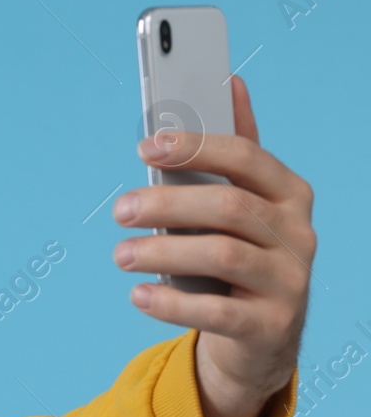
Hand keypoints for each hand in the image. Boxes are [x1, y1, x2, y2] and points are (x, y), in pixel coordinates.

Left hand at [112, 75, 315, 416]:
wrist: (260, 336)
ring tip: (120, 254)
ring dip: (163, 253)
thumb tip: (230, 80)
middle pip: (230, 208)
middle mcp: (298, 234)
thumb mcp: (241, 202)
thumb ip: (233, 151)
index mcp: (288, 193)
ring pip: (224, 256)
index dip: (196, 147)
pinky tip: (138, 296)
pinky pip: (218, 313)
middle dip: (168, 203)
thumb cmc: (240, 253)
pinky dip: (172, 303)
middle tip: (121, 209)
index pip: (246, 157)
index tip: (146, 146)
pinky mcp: (270, 326)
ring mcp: (289, 282)